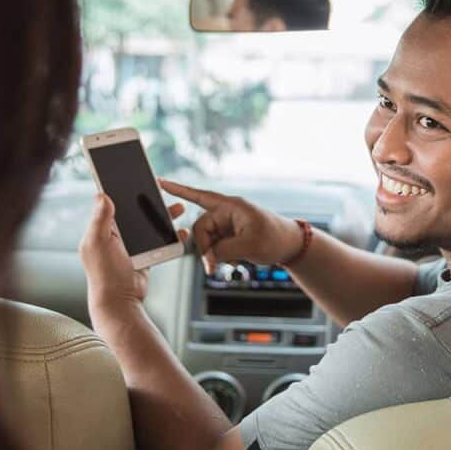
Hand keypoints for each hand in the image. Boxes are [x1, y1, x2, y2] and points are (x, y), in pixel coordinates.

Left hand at [79, 193, 186, 312]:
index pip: (110, 203)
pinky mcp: (143, 255)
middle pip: (133, 211)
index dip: (119, 189)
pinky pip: (158, 241)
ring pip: (148, 224)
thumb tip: (101, 194)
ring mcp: (130, 246)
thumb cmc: (105, 274)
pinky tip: (180, 231)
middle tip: (160, 189)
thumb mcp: (98, 243)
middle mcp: (114, 236)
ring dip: (163, 215)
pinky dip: (170, 235)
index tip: (131, 176)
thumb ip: (100, 219)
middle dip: (148, 200)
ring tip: (177, 208)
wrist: (120, 301)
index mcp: (100, 230)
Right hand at [159, 179, 302, 274]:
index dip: (178, 190)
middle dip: (205, 248)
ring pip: (206, 240)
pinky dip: (218, 256)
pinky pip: (215, 246)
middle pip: (200, 229)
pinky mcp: (229, 236)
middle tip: (212, 267)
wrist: (291, 246)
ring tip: (226, 265)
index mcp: (230, 206)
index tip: (159, 182)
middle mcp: (226, 213)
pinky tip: (231, 261)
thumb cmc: (276, 238)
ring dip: (212, 255)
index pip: (199, 196)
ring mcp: (227, 225)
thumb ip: (223, 250)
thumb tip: (207, 257)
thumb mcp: (249, 245)